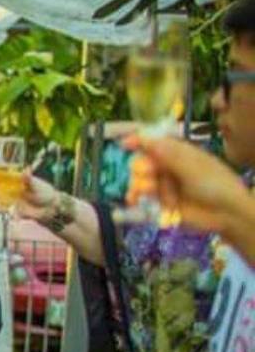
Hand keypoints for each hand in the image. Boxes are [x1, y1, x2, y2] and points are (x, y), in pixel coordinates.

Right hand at [0, 168, 59, 220]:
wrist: (50, 208)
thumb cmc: (44, 192)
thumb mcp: (37, 185)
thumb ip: (29, 179)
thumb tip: (26, 170)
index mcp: (11, 178)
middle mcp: (6, 188)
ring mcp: (7, 199)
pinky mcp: (10, 210)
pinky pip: (1, 211)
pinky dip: (2, 211)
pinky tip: (10, 214)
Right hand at [123, 135, 247, 235]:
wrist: (227, 213)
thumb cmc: (215, 184)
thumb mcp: (193, 166)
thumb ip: (168, 154)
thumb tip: (144, 137)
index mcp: (178, 153)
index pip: (153, 143)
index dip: (138, 141)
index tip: (124, 144)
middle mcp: (168, 167)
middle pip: (142, 162)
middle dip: (141, 167)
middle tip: (149, 173)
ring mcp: (164, 185)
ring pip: (139, 180)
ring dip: (139, 184)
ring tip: (147, 191)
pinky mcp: (160, 202)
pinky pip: (141, 198)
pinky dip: (134, 197)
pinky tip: (132, 200)